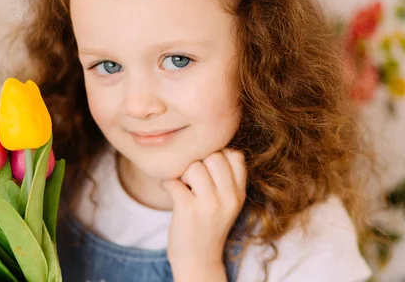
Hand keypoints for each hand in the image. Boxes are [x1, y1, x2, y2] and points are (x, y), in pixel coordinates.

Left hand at [162, 149, 246, 281]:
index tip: (206, 168)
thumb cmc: (207, 226)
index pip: (235, 155)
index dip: (217, 154)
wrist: (198, 261)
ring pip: (193, 166)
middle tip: (191, 177)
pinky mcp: (188, 211)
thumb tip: (204, 143)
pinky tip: (169, 190)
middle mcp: (229, 198)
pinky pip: (173, 181)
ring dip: (182, 172)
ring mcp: (209, 205)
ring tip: (181, 184)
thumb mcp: (227, 203)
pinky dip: (166, 183)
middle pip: (213, 155)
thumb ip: (224, 177)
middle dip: (198, 161)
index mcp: (239, 193)